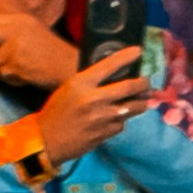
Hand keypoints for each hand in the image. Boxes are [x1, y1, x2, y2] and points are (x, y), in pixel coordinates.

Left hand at [0, 12, 80, 89]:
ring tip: (20, 68)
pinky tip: (26, 75)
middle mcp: (17, 29)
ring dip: (2, 69)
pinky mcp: (17, 63)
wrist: (72, 68)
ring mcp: (17, 45)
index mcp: (21, 19)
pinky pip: (2, 74)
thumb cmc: (53, 55)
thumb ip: (10, 32)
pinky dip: (12, 79)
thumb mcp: (32, 32)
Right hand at [36, 48, 149, 166]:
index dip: (127, 56)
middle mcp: (94, 99)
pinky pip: (123, 123)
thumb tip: (118, 75)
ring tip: (140, 99)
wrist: (46, 140)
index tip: (139, 51)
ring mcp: (103, 117)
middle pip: (131, 87)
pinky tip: (115, 118)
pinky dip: (122, 119)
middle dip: (143, 83)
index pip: (109, 65)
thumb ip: (92, 81)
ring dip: (140, 102)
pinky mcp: (107, 133)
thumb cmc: (57, 111)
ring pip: (134, 106)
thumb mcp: (70, 88)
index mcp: (81, 84)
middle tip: (146, 82)